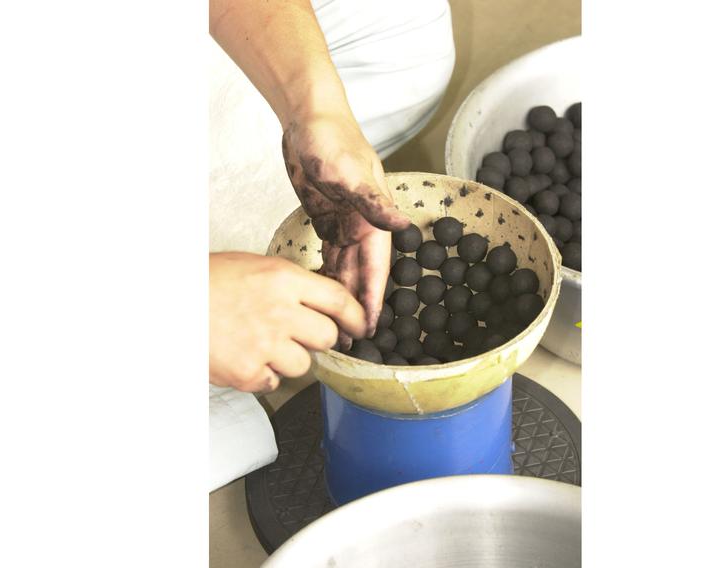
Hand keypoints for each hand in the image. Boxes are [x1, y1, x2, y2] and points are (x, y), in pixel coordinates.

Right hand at [209, 252, 365, 391]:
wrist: (166, 304)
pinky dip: (263, 376)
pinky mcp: (249, 372)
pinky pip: (275, 383)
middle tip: (299, 336)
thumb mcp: (253, 267)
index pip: (339, 300)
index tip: (360, 327)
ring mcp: (265, 344)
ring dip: (289, 360)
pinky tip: (245, 359)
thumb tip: (322, 302)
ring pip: (304, 364)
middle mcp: (280, 311)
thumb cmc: (204, 283)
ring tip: (262, 345)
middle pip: (328, 336)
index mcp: (283, 279)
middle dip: (318, 339)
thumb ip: (289, 284)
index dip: (356, 317)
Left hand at [281, 113, 410, 344]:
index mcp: (373, 218)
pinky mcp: (327, 217)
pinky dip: (329, 274)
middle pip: (361, 274)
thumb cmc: (331, 139)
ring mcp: (345, 222)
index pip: (376, 268)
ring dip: (343, 295)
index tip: (370, 329)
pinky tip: (323, 294)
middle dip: (357, 306)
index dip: (373, 299)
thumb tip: (404, 224)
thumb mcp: (350, 172)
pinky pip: (330, 255)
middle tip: (349, 341)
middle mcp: (362, 224)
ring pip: (346, 268)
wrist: (308, 116)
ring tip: (335, 327)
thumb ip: (374, 202)